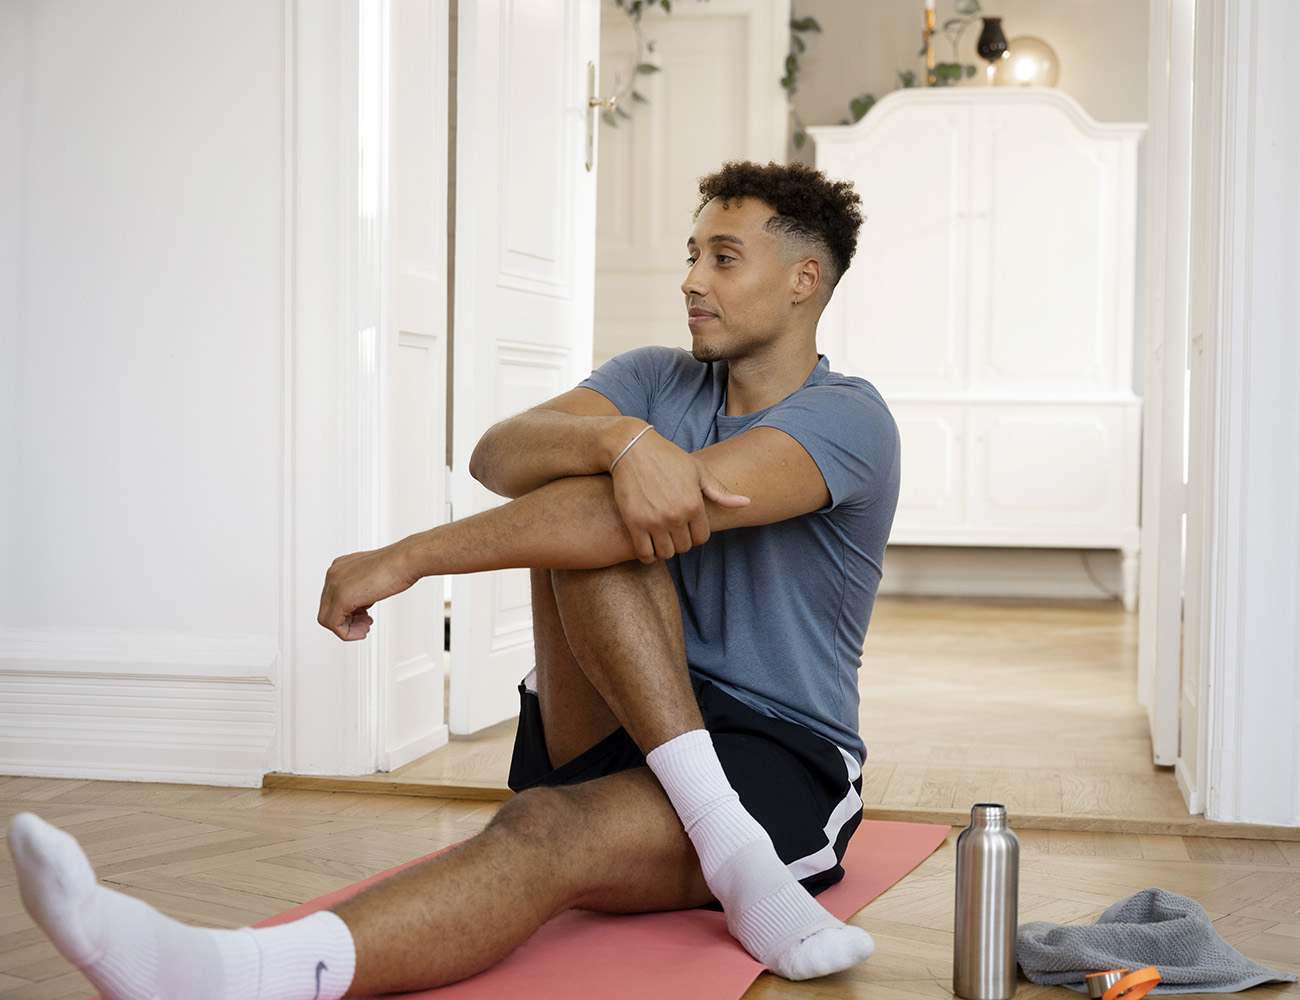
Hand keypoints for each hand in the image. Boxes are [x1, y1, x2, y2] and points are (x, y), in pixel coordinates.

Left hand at [317, 540, 419, 640]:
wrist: (406, 560)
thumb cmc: (397, 566)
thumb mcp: (371, 577)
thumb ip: (360, 588)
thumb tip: (359, 604)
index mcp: (339, 567)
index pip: (332, 596)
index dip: (347, 611)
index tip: (363, 617)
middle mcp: (333, 574)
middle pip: (327, 608)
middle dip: (347, 620)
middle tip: (364, 625)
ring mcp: (334, 584)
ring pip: (326, 618)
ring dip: (347, 628)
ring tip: (365, 628)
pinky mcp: (341, 597)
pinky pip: (334, 624)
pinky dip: (347, 633)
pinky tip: (362, 631)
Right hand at [610, 429, 748, 561]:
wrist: (633, 449)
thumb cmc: (668, 457)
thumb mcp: (698, 471)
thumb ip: (720, 491)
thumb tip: (746, 503)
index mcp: (695, 504)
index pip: (701, 538)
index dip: (694, 534)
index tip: (686, 527)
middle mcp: (677, 515)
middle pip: (684, 547)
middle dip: (680, 541)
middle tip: (671, 531)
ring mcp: (655, 521)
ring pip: (666, 553)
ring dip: (664, 549)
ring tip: (660, 538)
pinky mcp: (634, 523)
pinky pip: (644, 554)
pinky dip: (647, 555)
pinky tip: (647, 545)